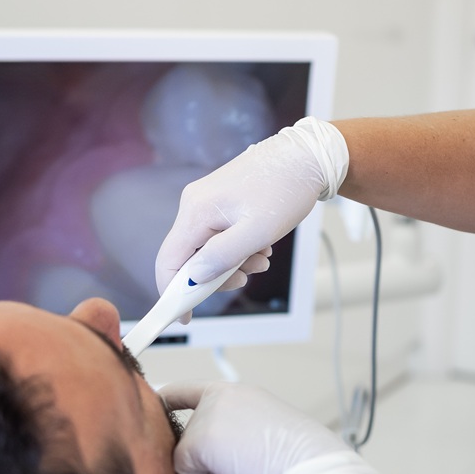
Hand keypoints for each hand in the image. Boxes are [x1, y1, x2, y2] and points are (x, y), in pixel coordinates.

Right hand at [155, 118, 348, 298]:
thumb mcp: (257, 231)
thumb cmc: (285, 188)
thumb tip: (193, 278)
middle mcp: (194, 204)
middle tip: (247, 278)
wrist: (306, 157)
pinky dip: (237, 248)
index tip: (184, 316)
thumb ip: (222, 257)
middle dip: (216, 275)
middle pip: (188, 257)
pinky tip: (260, 243)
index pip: (169, 260)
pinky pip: (217, 236)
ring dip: (233, 262)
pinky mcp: (218, 202)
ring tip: (263, 256)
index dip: (172, 293)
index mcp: (196, 211)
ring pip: (206, 248)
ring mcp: (205, 202)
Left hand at [160, 381, 396, 473]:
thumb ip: (235, 442)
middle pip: (191, 438)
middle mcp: (222, 397)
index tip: (158, 397)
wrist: (313, 470)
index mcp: (242, 396)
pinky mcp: (197, 439)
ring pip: (190, 459)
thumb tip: (213, 468)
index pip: (196, 391)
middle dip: (211, 470)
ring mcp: (208, 415)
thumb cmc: (304, 463)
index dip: (174, 397)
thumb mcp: (267, 441)